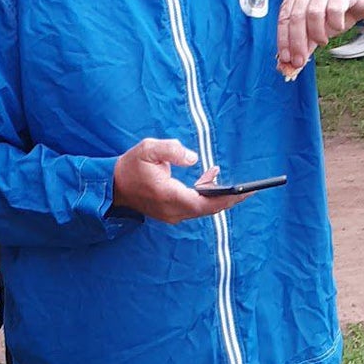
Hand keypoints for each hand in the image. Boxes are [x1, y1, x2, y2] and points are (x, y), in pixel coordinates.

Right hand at [111, 138, 252, 222]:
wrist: (112, 185)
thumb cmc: (131, 166)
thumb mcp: (148, 149)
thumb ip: (172, 150)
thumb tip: (194, 158)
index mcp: (170, 196)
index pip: (206, 202)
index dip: (228, 198)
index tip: (246, 192)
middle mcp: (174, 210)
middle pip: (209, 209)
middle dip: (230, 199)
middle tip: (251, 190)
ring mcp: (172, 214)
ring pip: (203, 208)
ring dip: (218, 196)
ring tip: (234, 182)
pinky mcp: (171, 212)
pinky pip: (194, 206)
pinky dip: (206, 194)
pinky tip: (210, 176)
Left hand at [276, 0, 363, 77]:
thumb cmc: (339, 8)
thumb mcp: (319, 26)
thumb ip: (305, 41)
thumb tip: (291, 63)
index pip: (284, 17)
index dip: (283, 40)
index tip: (286, 59)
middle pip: (297, 17)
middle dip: (297, 42)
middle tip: (301, 60)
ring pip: (314, 13)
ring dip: (317, 33)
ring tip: (323, 42)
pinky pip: (334, 9)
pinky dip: (335, 23)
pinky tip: (338, 27)